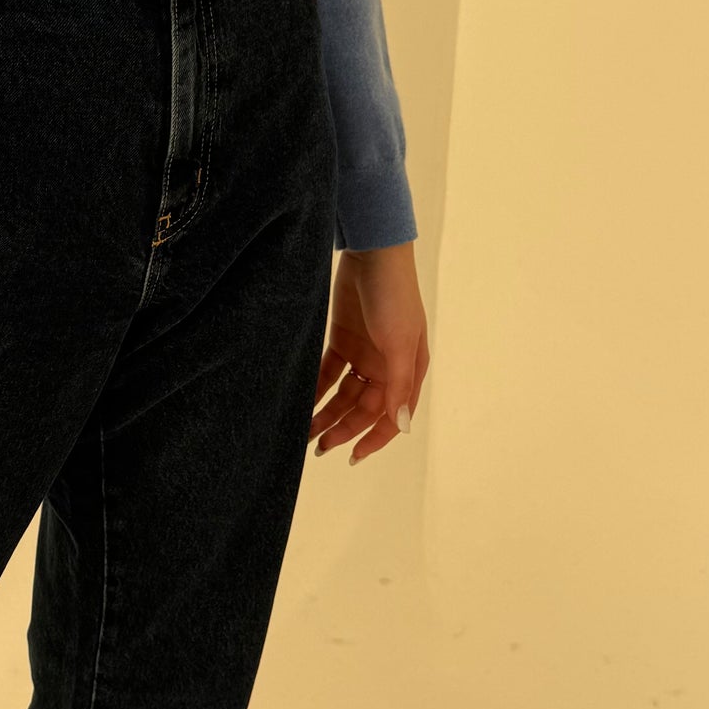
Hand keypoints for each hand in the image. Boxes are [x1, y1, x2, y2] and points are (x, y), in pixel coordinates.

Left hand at [309, 241, 429, 464]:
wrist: (372, 252)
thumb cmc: (394, 296)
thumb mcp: (399, 343)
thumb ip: (398, 385)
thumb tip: (402, 425)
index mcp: (409, 371)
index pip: (392, 416)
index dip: (373, 438)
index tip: (351, 456)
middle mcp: (387, 367)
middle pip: (363, 409)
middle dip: (342, 428)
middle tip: (317, 446)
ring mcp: (364, 354)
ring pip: (343, 394)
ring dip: (326, 413)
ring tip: (303, 431)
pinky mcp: (342, 339)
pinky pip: (328, 373)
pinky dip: (316, 388)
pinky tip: (299, 401)